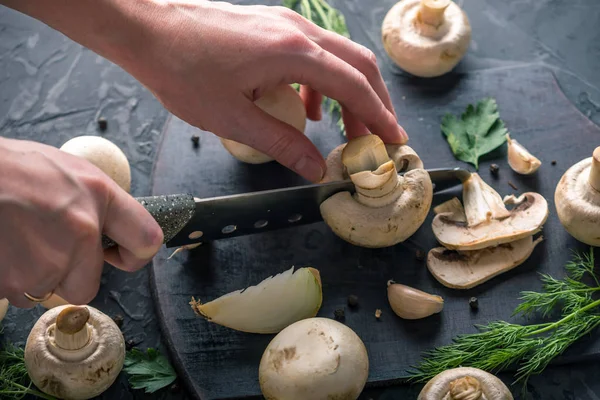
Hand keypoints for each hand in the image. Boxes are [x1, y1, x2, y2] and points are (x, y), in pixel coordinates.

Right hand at [0, 138, 162, 307]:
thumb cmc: (13, 169)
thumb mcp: (70, 171)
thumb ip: (98, 204)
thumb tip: (114, 229)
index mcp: (99, 197)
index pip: (147, 240)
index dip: (136, 255)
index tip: (120, 255)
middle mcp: (80, 232)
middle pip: (89, 285)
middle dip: (71, 273)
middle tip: (47, 245)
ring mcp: (47, 261)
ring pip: (50, 290)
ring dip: (37, 274)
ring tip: (18, 238)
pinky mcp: (14, 282)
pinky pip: (22, 293)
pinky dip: (13, 277)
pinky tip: (4, 248)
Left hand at [124, 1, 407, 181]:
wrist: (146, 28)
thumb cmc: (181, 70)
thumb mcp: (232, 118)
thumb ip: (281, 143)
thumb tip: (315, 169)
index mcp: (293, 53)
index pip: (353, 86)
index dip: (378, 116)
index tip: (393, 140)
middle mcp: (298, 31)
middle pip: (357, 65)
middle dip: (373, 103)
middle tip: (377, 138)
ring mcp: (286, 24)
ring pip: (338, 57)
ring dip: (349, 93)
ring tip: (344, 130)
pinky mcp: (273, 26)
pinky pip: (313, 54)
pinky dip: (322, 83)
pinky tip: (307, 109)